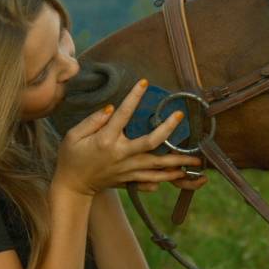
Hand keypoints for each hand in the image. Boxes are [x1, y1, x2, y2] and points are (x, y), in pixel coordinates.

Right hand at [54, 78, 203, 196]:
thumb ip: (93, 120)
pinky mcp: (130, 180)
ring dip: (178, 161)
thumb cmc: (71, 157)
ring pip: (158, 165)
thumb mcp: (73, 135)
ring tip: (196, 159)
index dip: (134, 97)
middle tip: (181, 116)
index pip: (123, 115)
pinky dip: (168, 177)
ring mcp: (128, 170)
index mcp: (106, 140)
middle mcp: (121, 155)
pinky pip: (153, 180)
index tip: (144, 83)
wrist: (72, 186)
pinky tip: (182, 174)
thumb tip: (112, 108)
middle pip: (151, 142)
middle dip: (168, 129)